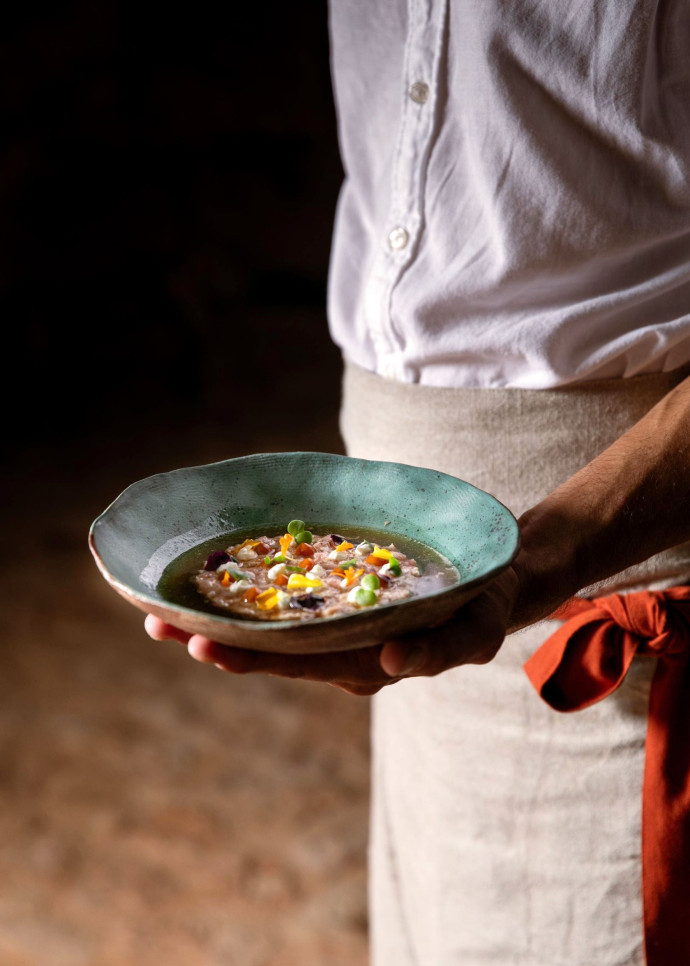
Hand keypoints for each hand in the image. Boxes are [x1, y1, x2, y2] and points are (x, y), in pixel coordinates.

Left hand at [144, 566, 519, 695]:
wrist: (485, 584)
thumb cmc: (482, 606)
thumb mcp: (476, 632)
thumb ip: (438, 651)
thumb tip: (392, 664)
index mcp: (368, 665)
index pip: (300, 664)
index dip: (251, 656)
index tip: (202, 647)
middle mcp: (342, 654)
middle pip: (270, 652)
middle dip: (215, 641)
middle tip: (159, 624)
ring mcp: (334, 633)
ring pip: (269, 634)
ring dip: (218, 624)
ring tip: (161, 612)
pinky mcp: (332, 606)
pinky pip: (282, 610)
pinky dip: (245, 602)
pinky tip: (211, 586)